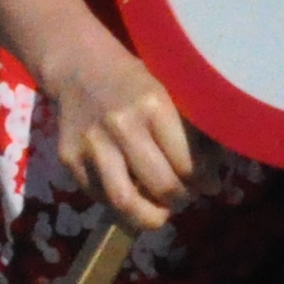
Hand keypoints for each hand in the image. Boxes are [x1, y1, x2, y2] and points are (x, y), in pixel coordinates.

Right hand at [38, 34, 198, 233]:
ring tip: (162, 211)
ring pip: (124, 202)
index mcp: (154, 105)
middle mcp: (121, 126)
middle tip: (187, 197)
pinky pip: (100, 197)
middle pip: (161, 186)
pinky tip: (134, 195)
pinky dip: (121, 205)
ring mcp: (91, 145)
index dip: (205, 182)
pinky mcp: (69, 159)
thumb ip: (191, 129)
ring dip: (150, 216)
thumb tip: (214, 173)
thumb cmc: (137, 80)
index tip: (211, 185)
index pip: (187, 162)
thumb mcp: (170, 91)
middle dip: (181, 199)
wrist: (80, 67)